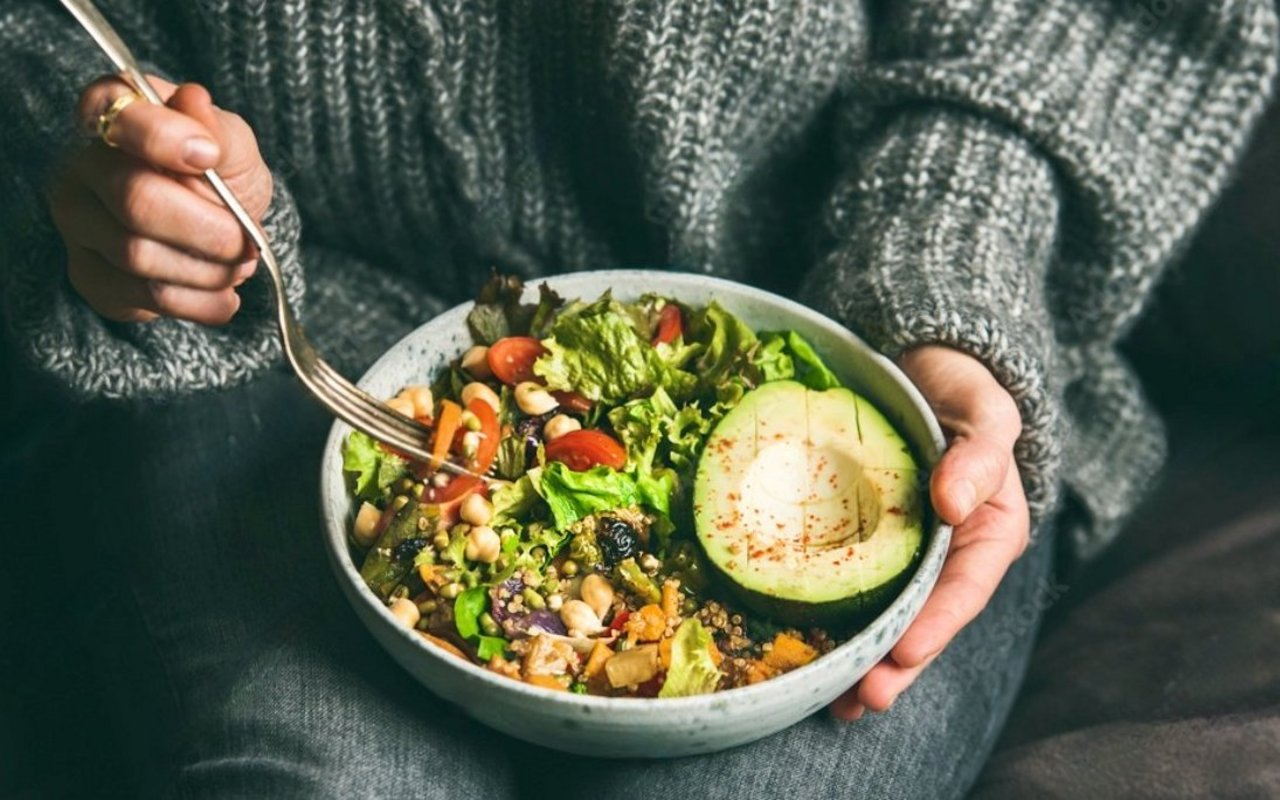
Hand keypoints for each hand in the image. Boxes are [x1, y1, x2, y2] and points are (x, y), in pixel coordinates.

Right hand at [49, 75, 271, 324]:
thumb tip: (194, 101)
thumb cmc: (219, 175)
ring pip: (138, 256)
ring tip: (241, 267)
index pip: (119, 119)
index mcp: (111, 117)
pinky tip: (225, 298)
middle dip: (208, 230)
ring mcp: (78, 225)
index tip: (210, 157)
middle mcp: (80, 168)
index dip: (164, 138)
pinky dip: (198, 303)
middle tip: (248, 242)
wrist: (216, 229)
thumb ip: (218, 130)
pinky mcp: (89, 276)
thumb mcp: (232, 145)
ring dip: (207, 271)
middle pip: (136, 200)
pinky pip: (141, 297)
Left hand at [830, 345, 1029, 719]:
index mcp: (987, 534)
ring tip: (835, 702)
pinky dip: (832, 623)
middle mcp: (947, 556)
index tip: (904, 652)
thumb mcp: (986, 413)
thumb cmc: (962, 392)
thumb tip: (953, 501)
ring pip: (888, 618)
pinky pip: (850, 588)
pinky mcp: (865, 544)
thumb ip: (980, 455)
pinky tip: (806, 653)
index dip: (937, 625)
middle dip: (895, 665)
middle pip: (924, 621)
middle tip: (861, 699)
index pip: (965, 589)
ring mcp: (905, 555)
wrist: (923, 370)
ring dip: (863, 662)